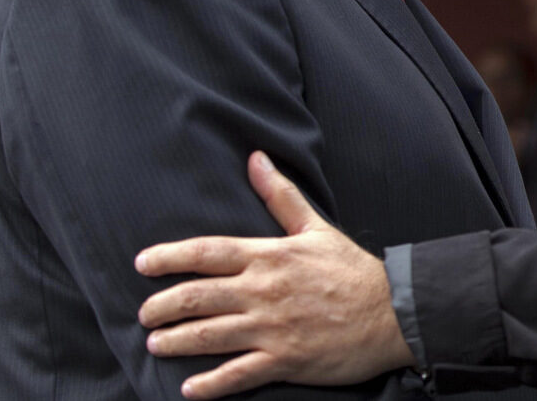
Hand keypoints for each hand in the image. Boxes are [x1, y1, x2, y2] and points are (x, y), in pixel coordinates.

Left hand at [136, 151, 412, 397]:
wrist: (393, 311)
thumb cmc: (352, 270)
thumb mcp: (316, 227)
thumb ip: (280, 196)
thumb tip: (255, 158)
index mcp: (269, 256)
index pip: (207, 252)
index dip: (168, 257)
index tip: (143, 263)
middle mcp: (264, 291)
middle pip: (197, 296)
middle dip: (162, 306)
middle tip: (144, 314)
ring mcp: (273, 328)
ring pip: (209, 336)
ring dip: (175, 341)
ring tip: (155, 344)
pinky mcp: (285, 360)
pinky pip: (237, 375)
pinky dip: (210, 385)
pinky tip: (190, 389)